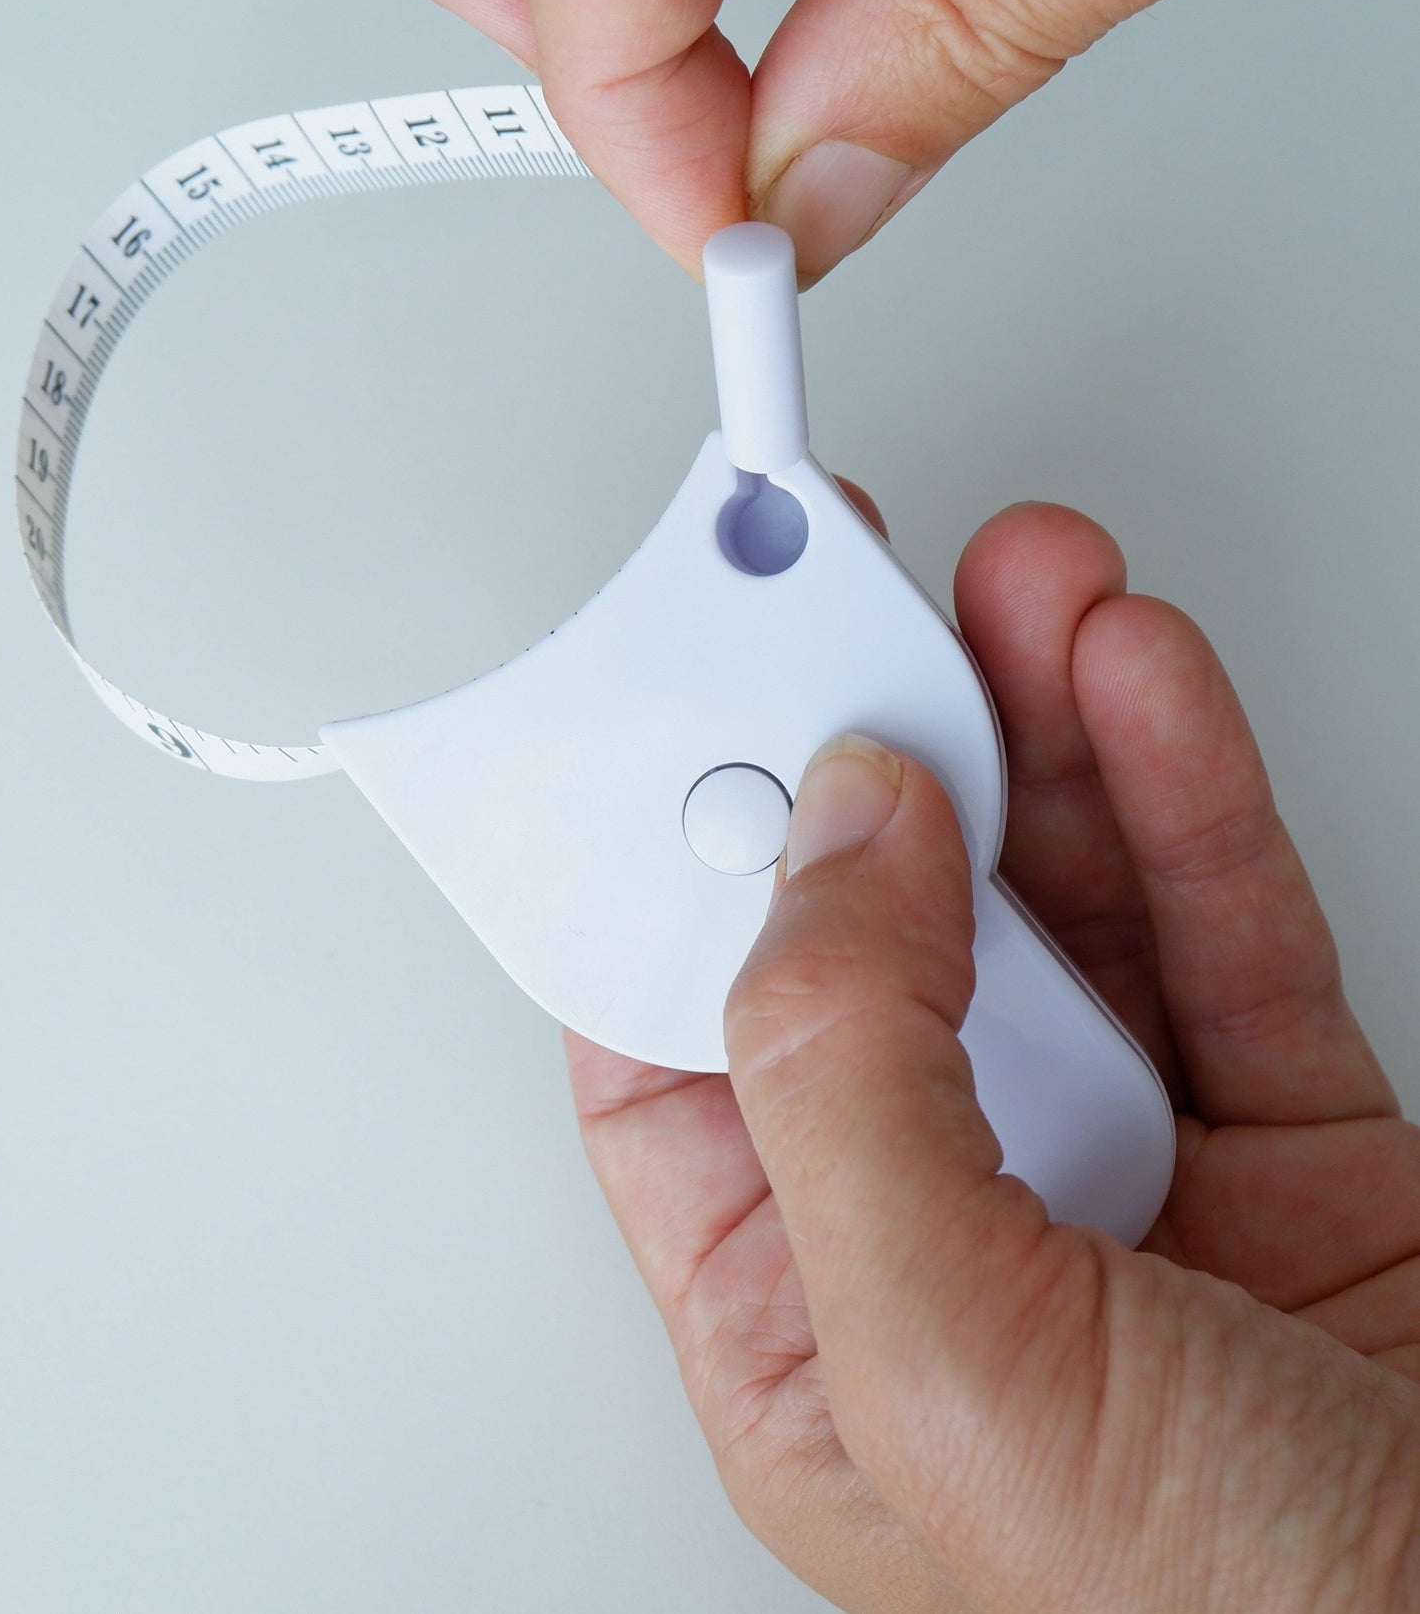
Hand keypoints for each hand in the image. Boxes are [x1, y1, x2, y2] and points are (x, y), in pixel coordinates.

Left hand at [570, 497, 1419, 1610]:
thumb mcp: (949, 1372)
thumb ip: (849, 1088)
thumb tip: (834, 841)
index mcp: (805, 1330)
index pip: (679, 1051)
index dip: (669, 870)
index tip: (670, 704)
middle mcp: (947, 1241)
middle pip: (872, 942)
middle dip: (871, 753)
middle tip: (846, 598)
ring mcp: (1126, 1182)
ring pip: (1052, 907)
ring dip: (1031, 729)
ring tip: (1013, 589)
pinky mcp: (1292, 1147)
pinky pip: (1219, 933)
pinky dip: (1178, 790)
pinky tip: (1130, 675)